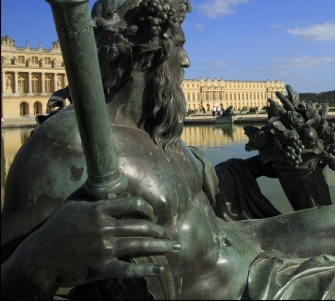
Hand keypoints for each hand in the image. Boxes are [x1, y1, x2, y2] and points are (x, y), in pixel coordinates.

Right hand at [14, 196, 179, 289]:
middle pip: (142, 226)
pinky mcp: (101, 267)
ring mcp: (103, 248)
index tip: (153, 215)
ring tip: (174, 247)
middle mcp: (104, 228)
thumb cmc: (56, 228)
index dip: (148, 209)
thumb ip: (94, 196)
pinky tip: (159, 268)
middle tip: (168, 235)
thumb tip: (110, 184)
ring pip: (140, 245)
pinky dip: (146, 269)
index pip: (134, 204)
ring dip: (161, 246)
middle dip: (159, 231)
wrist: (40, 256)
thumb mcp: (73, 205)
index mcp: (99, 210)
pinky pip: (128, 269)